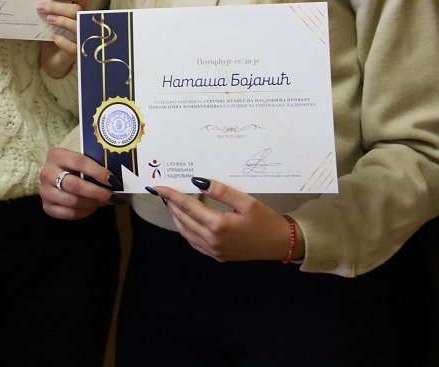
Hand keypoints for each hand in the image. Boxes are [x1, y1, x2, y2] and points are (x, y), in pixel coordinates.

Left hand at [38, 0, 89, 78]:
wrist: (52, 57)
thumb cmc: (54, 33)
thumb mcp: (52, 18)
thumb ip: (51, 9)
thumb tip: (40, 0)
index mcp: (82, 10)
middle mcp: (85, 23)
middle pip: (77, 10)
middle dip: (57, 7)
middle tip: (41, 7)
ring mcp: (83, 38)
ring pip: (77, 26)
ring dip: (61, 21)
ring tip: (48, 19)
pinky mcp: (77, 52)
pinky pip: (72, 46)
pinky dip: (62, 40)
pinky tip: (53, 37)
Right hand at [39, 147, 122, 218]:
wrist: (56, 175)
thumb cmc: (74, 167)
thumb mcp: (81, 160)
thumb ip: (94, 165)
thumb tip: (115, 180)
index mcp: (56, 155)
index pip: (79, 162)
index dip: (98, 172)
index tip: (113, 180)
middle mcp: (47, 173)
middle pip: (75, 185)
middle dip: (98, 192)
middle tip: (113, 196)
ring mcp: (45, 191)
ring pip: (73, 201)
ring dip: (93, 203)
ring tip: (106, 201)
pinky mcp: (47, 206)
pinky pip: (69, 213)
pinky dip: (85, 211)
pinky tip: (93, 206)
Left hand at [148, 177, 299, 262]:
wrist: (280, 244)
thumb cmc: (266, 221)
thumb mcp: (246, 201)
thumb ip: (221, 191)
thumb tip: (198, 181)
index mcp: (218, 225)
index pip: (188, 207)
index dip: (171, 196)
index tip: (158, 187)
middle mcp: (212, 240)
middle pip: (183, 220)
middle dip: (172, 205)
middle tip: (164, 192)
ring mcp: (214, 251)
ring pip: (186, 233)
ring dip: (177, 218)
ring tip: (173, 204)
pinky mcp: (218, 256)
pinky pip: (194, 243)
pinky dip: (186, 230)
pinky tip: (186, 221)